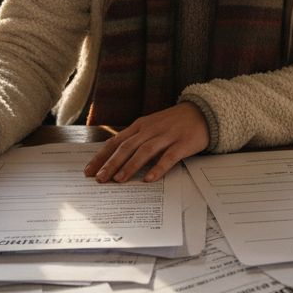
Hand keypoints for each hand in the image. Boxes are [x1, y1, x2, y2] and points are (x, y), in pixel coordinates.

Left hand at [84, 102, 209, 182]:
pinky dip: (157, 168)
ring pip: (144, 151)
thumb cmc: (173, 122)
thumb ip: (135, 138)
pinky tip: (149, 178)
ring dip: (130, 166)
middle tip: (99, 179)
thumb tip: (113, 153)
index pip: (116, 141)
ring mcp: (166, 136)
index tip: (89, 170)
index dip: (102, 156)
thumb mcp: (151, 126)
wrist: (203, 112)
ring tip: (119, 179)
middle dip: (111, 163)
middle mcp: (150, 130)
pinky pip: (168, 157)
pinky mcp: (182, 144)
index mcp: (140, 126)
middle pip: (127, 147)